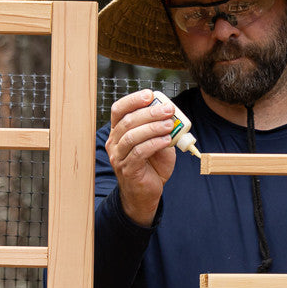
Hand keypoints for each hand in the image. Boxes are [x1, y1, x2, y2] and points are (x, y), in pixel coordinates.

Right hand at [105, 89, 178, 225]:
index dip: (133, 100)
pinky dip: (154, 144)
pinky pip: (139, 152)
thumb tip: (171, 115)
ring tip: (169, 125)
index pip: (119, 110)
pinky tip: (166, 141)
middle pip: (128, 121)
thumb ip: (162, 130)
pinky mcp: (127, 169)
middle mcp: (115, 142)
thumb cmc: (152, 166)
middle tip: (168, 109)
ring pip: (132, 136)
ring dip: (152, 128)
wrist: (147, 193)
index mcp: (119, 132)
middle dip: (150, 113)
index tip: (150, 94)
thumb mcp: (159, 143)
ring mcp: (118, 157)